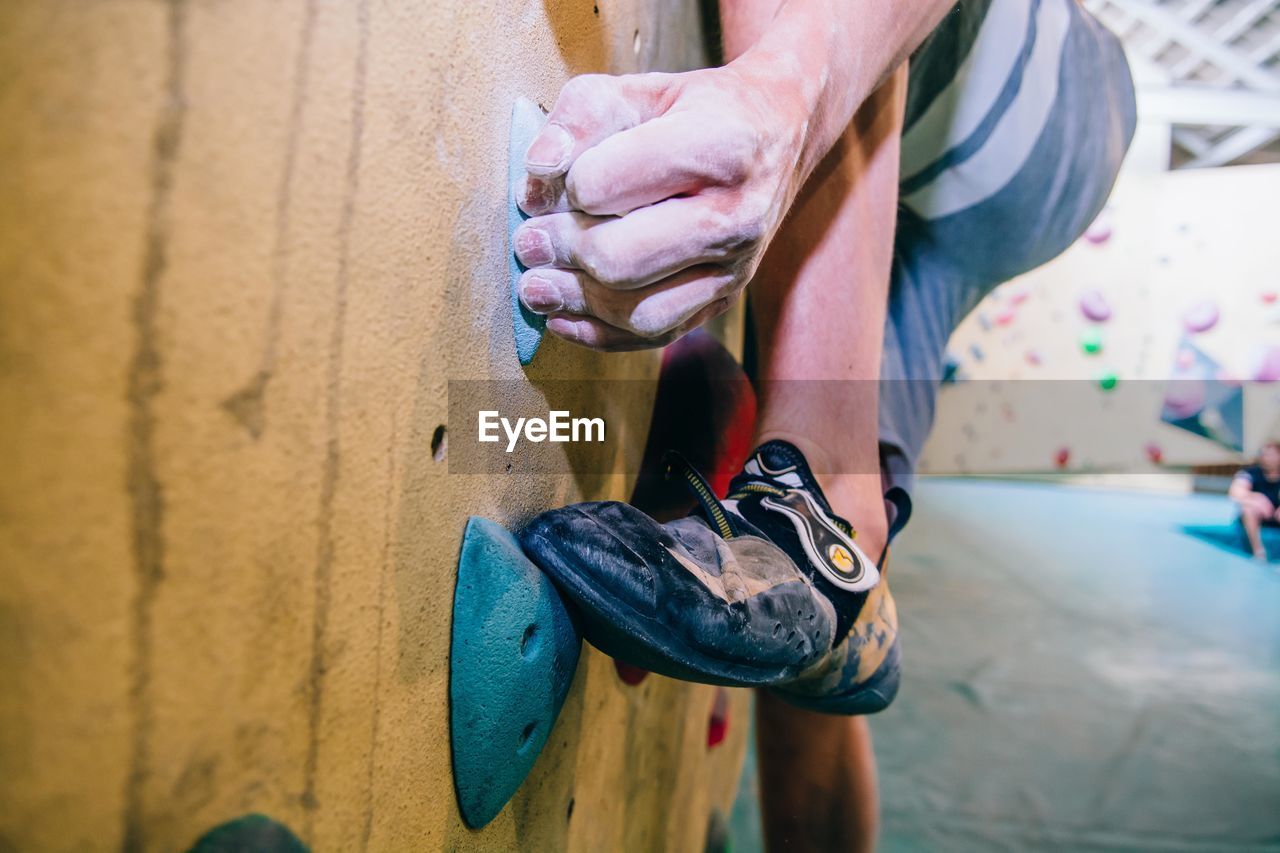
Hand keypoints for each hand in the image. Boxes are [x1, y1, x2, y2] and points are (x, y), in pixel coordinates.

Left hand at [512, 61, 809, 350]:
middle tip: (528, 243)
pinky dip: (601, 335)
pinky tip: (564, 317)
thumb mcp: (639, 88)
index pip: (607, 186)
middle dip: (562, 252)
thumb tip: (538, 170)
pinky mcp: (724, 299)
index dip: (566, 187)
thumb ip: (581, 115)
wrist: (775, 135)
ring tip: (535, 287)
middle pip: (622, 260)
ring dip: (575, 303)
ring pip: (641, 313)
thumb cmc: (695, 110)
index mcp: (718, 147)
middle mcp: (735, 216)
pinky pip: (657, 337)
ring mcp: (735, 267)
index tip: (552, 181)